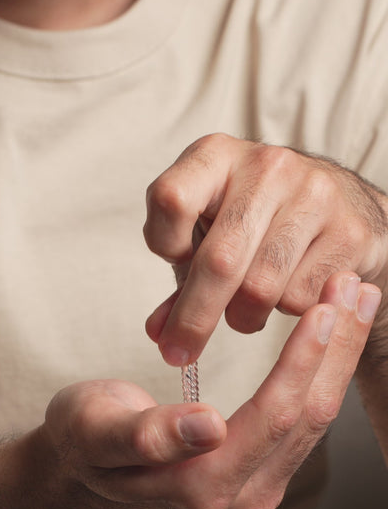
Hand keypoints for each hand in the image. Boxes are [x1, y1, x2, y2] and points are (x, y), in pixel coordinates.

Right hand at [42, 272, 379, 508]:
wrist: (83, 470)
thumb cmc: (83, 441)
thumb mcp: (96, 432)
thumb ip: (146, 436)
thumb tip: (206, 428)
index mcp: (203, 490)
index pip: (273, 418)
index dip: (304, 359)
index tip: (328, 306)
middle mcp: (241, 502)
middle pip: (307, 419)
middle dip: (337, 351)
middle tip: (355, 289)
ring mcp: (255, 493)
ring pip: (314, 421)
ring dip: (337, 360)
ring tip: (354, 304)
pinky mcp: (260, 478)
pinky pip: (302, 423)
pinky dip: (320, 375)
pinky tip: (332, 340)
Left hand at [144, 134, 387, 365]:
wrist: (340, 206)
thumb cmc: (258, 221)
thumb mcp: (211, 232)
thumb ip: (182, 279)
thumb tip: (159, 335)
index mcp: (217, 156)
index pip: (171, 200)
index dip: (165, 243)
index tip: (176, 262)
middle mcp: (267, 166)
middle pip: (219, 259)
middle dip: (194, 318)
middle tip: (180, 353)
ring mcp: (314, 195)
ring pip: (260, 287)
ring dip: (243, 318)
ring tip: (244, 313)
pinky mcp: (349, 231)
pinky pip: (300, 297)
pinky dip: (284, 312)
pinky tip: (286, 293)